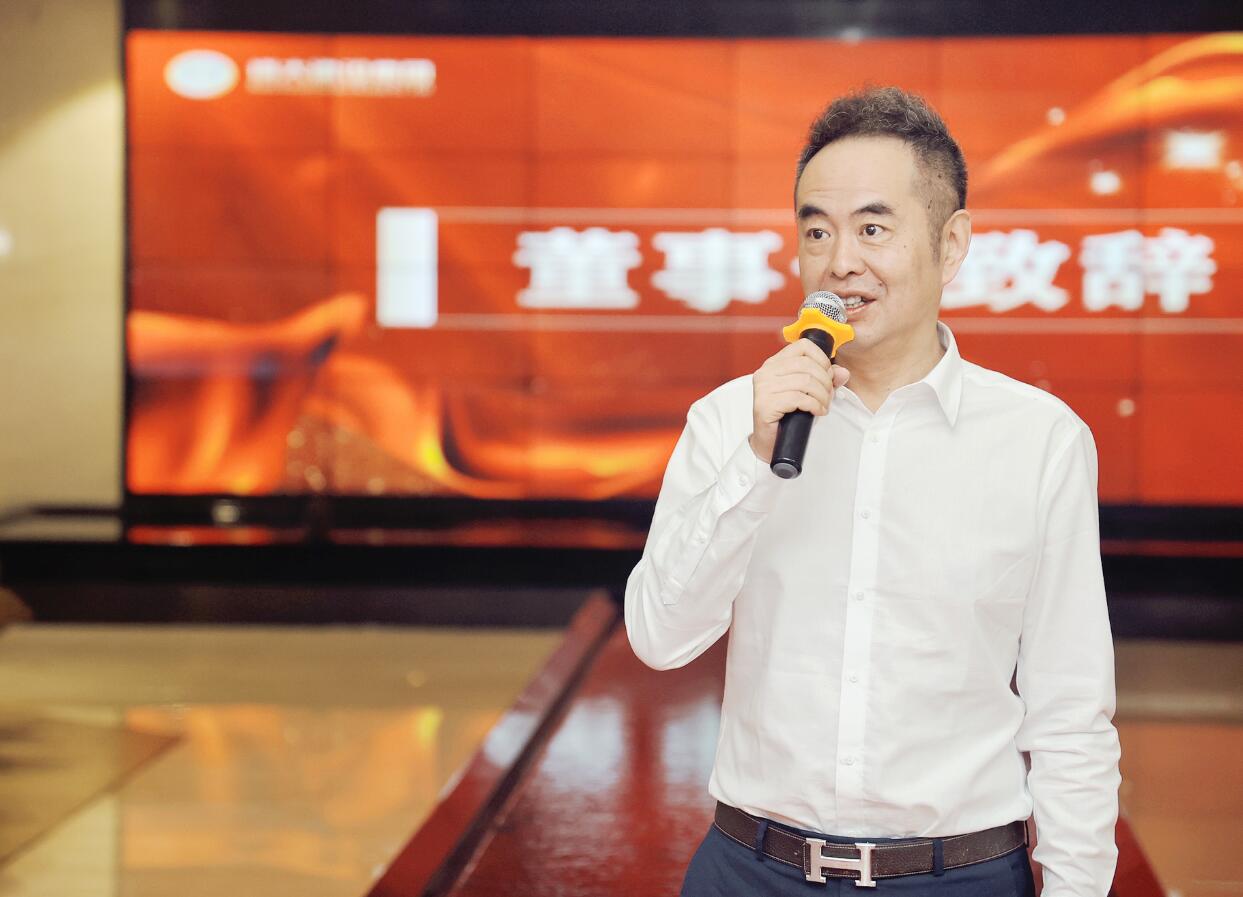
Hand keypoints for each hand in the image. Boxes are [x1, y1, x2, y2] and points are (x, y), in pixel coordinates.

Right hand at [749, 340, 849, 463]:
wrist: (770, 442)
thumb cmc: (788, 416)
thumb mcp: (810, 394)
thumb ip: (826, 380)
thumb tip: (843, 372)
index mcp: (774, 364)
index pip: (803, 346)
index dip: (822, 359)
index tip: (828, 374)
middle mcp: (766, 372)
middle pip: (806, 365)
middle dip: (825, 381)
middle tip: (828, 396)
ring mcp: (763, 388)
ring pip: (805, 381)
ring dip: (822, 395)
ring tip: (823, 405)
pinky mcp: (765, 404)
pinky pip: (798, 398)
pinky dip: (814, 405)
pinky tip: (817, 411)